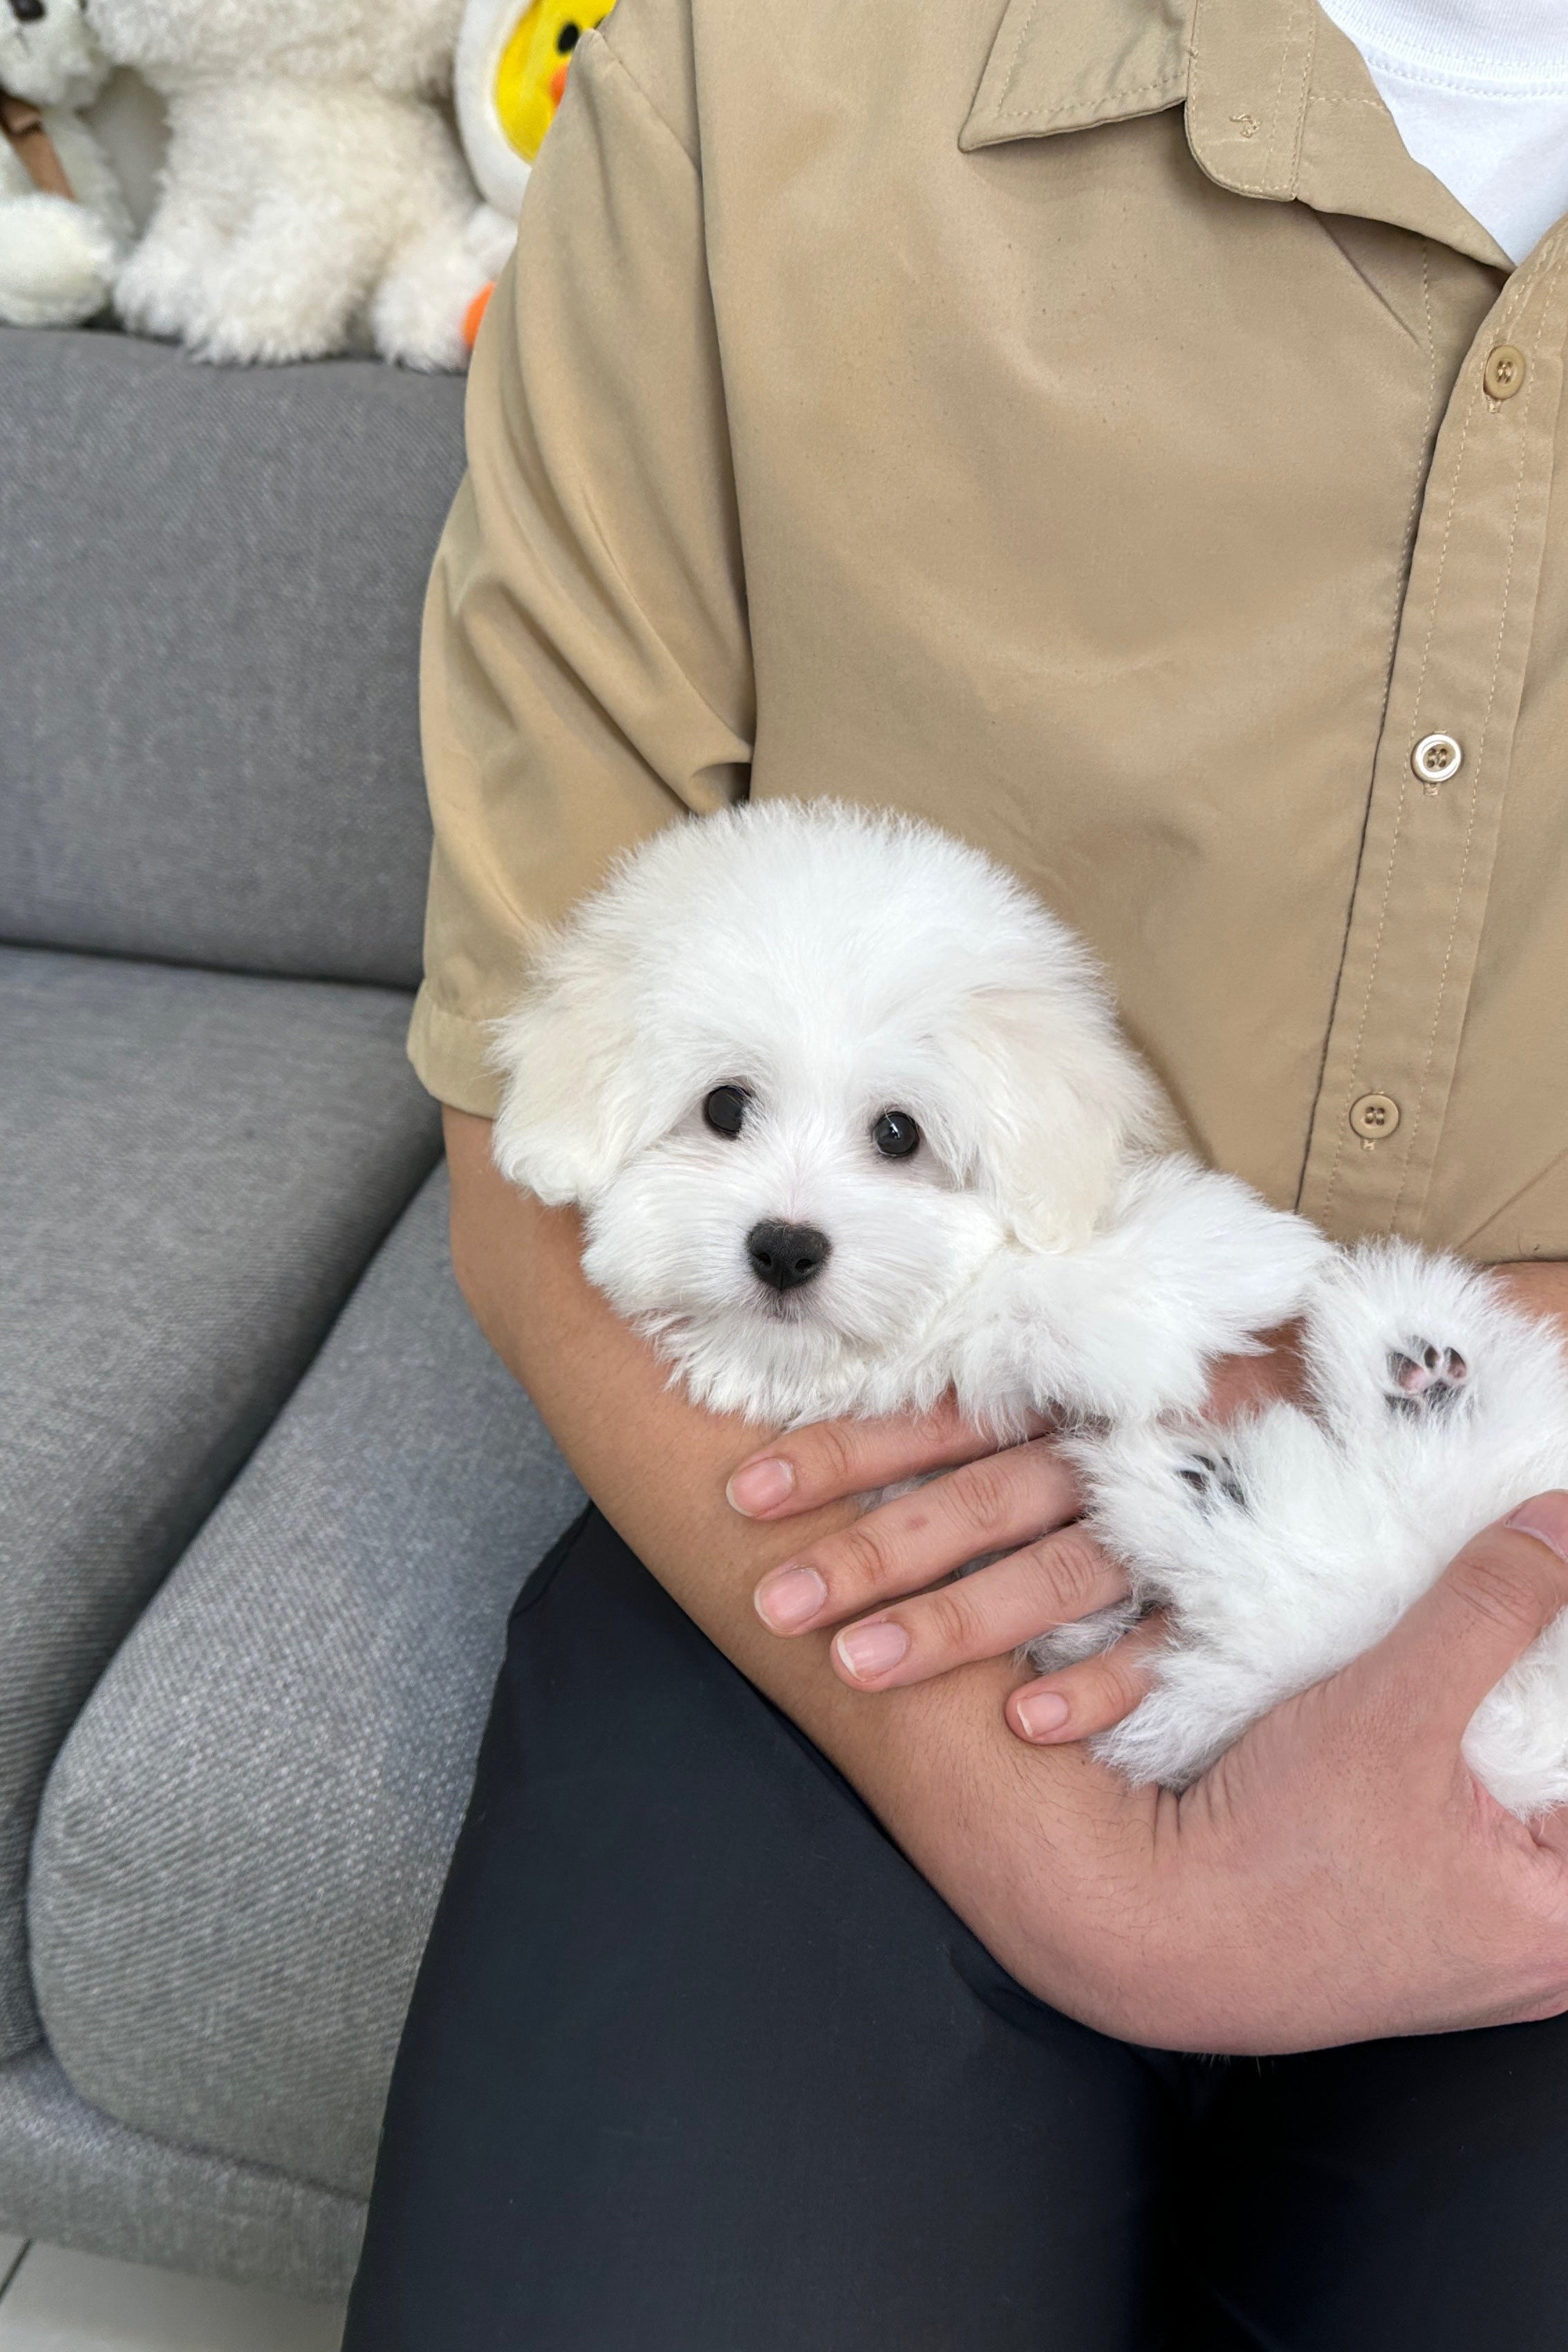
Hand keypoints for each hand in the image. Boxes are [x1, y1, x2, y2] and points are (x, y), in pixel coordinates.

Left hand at [730, 1335, 1304, 1739]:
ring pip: (1057, 1570)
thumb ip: (1002, 1395)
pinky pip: (1171, 1637)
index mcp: (1067, 1394)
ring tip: (863, 1668)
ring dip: (958, 1621)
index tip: (743, 1494)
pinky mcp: (1244, 1578)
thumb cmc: (1195, 1392)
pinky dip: (1105, 1680)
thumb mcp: (1100, 1371)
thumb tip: (863, 1431)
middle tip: (774, 1605)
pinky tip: (1028, 1725)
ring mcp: (1180, 1514)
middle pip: (975, 1502)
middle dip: (871, 1554)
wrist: (1367, 1392)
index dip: (840, 1453)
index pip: (936, 1420)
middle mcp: (1109, 1450)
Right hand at [1062, 1495, 1567, 2049]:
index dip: (1561, 1666)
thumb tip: (1557, 1529)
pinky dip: (1445, 1754)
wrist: (1146, 1927)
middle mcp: (1537, 1949)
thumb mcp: (1393, 1712)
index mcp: (1566, 1921)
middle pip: (1558, 1783)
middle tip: (1506, 1608)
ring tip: (1448, 1655)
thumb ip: (1490, 1611)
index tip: (1538, 1599)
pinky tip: (1406, 1703)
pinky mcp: (1416, 1924)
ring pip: (1513, 1800)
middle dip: (1530, 1696)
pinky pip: (1464, 1822)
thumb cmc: (1268, 1858)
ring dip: (1486, 1720)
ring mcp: (1475, 1944)